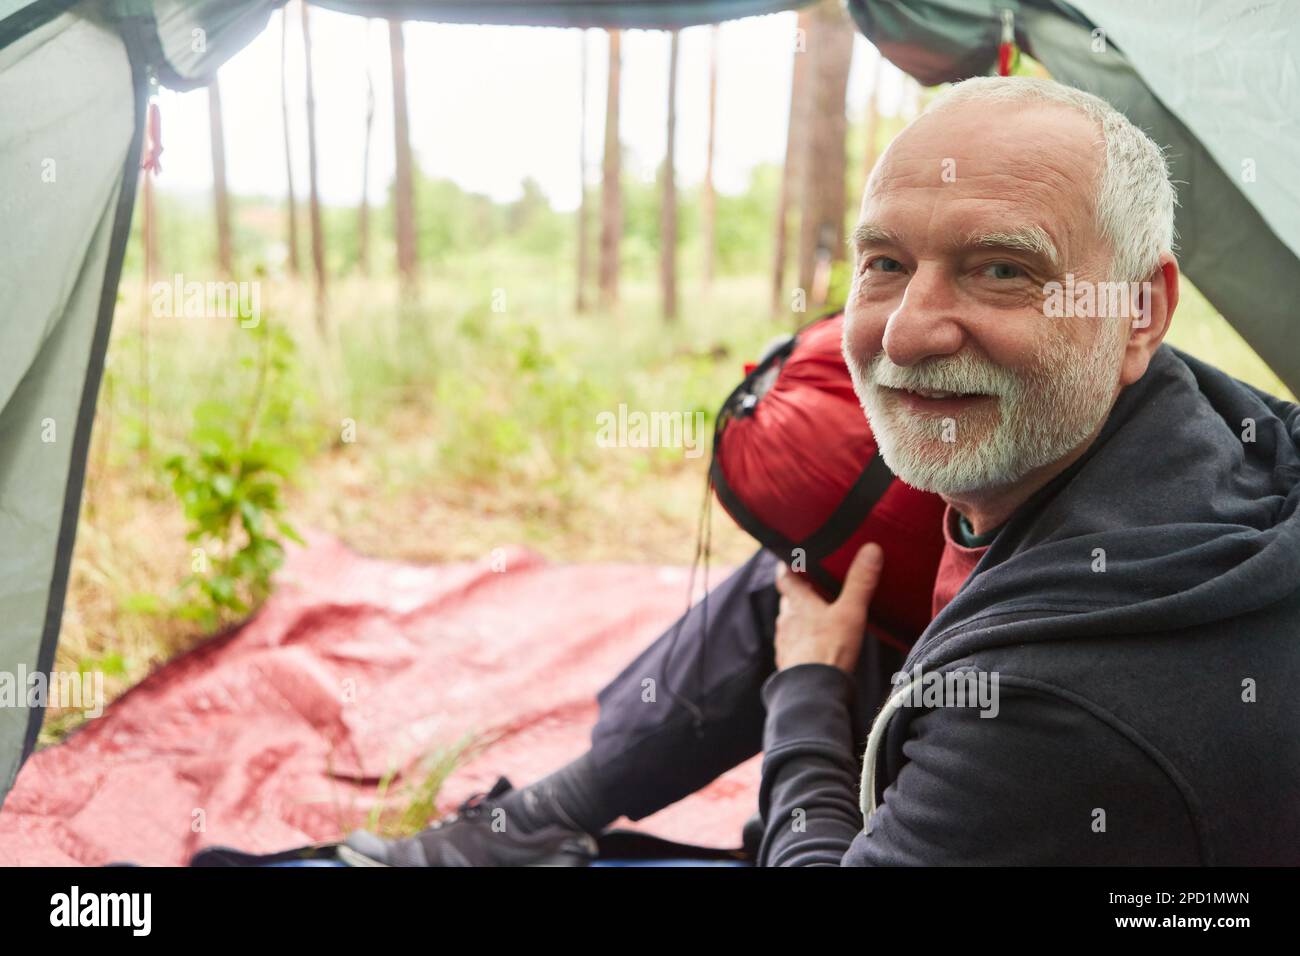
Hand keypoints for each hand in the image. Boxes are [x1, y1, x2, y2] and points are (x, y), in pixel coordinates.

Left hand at [774, 543, 883, 673]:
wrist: (812, 691)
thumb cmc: (829, 649)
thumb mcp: (850, 612)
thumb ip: (860, 582)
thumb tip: (870, 549)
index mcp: (798, 604)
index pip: (785, 578)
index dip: (787, 567)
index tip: (790, 558)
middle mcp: (787, 621)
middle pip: (788, 601)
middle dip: (798, 594)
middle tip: (812, 587)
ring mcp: (785, 643)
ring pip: (789, 624)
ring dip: (799, 619)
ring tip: (817, 617)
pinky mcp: (788, 663)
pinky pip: (792, 646)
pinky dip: (801, 642)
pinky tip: (815, 647)